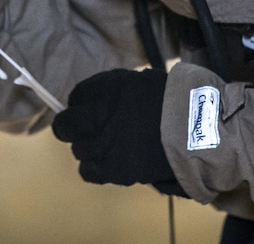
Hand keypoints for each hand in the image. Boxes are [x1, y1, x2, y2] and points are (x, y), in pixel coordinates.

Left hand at [52, 68, 178, 190]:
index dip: (83, 104)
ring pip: (78, 149)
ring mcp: (97, 145)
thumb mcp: (135, 81)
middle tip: (91, 129)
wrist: (187, 129)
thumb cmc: (167, 100)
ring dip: (91, 148)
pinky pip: (87, 171)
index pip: (75, 97)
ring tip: (114, 146)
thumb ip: (110, 90)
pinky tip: (112, 162)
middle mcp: (92, 117)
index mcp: (100, 91)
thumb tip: (98, 101)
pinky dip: (96, 168)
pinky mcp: (107, 169)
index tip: (92, 108)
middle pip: (66, 126)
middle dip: (74, 127)